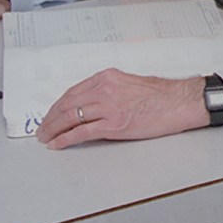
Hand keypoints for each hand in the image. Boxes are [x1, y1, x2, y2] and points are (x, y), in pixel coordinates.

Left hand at [38, 70, 209, 148]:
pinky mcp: (113, 124)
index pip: (73, 92)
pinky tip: (58, 143)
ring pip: (70, 117)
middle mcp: (104, 90)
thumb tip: (95, 105)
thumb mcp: (130, 84)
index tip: (51, 114)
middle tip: (42, 128)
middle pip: (67, 104)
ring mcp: (108, 107)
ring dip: (54, 129)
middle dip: (50, 118)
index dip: (57, 105)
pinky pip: (81, 132)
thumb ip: (110, 91)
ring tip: (46, 138)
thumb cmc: (163, 95)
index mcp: (107, 78)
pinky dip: (66, 139)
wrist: (180, 102)